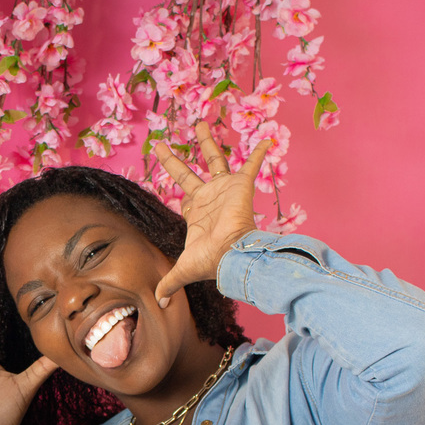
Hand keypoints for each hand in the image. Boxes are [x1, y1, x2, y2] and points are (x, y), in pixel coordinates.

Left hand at [153, 120, 271, 304]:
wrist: (233, 255)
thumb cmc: (211, 261)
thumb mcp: (183, 270)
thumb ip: (169, 283)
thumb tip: (157, 302)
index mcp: (196, 211)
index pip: (182, 193)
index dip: (172, 181)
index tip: (164, 166)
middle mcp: (209, 196)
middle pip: (188, 172)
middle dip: (176, 158)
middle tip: (162, 142)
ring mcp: (225, 189)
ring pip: (214, 158)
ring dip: (208, 141)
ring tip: (201, 122)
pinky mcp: (241, 184)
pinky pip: (252, 164)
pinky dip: (260, 153)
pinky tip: (266, 139)